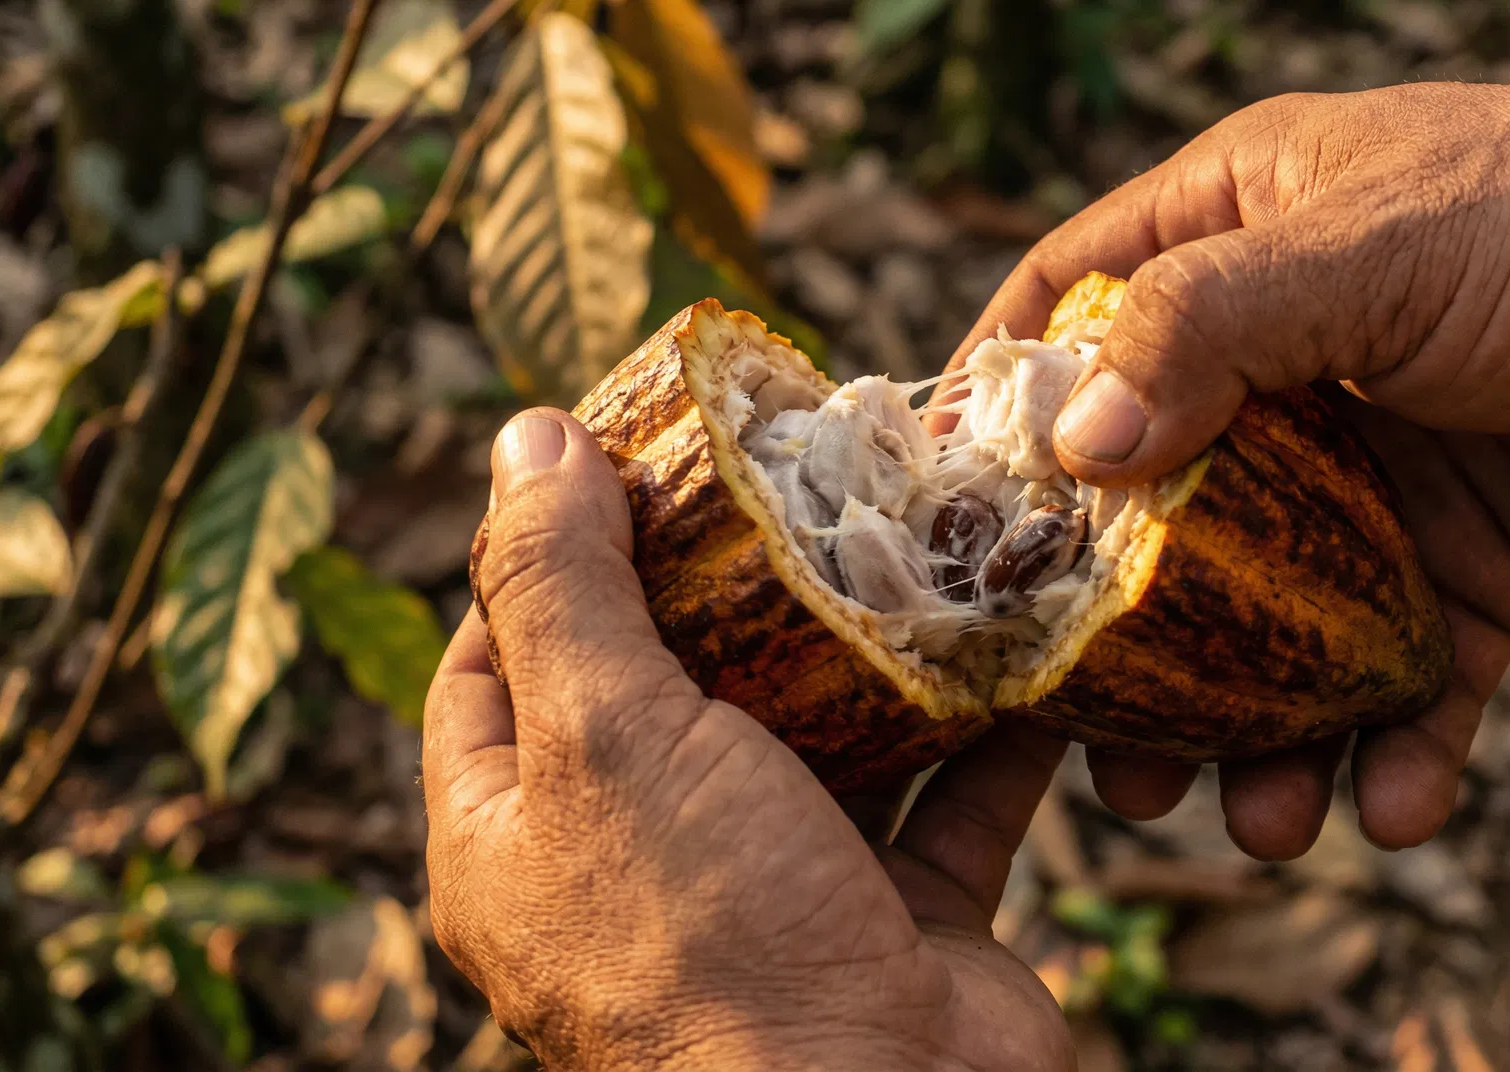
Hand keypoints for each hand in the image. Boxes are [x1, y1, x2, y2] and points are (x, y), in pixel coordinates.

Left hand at [424, 411, 1075, 1069]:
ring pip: (814, 739)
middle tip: (780, 471)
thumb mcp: (603, 736)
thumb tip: (524, 438)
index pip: (493, 670)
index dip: (540, 558)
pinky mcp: (895, 919)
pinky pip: (939, 801)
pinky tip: (1016, 631)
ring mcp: (772, 898)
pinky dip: (981, 726)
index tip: (617, 461)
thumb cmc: (709, 942)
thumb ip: (560, 586)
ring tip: (907, 526)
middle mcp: (638, 872)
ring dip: (865, 646)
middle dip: (726, 581)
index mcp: (522, 843)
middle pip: (666, 691)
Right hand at [947, 5, 1509, 856]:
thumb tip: (1075, 445)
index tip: (942, 515)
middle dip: (1118, 638)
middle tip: (1090, 735)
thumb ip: (1211, 328)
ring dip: (1252, 738)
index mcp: (1233, 250)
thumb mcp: (1372, 243)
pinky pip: (1405, 687)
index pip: (1066, 315)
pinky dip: (1394, 756)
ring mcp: (1368, 489)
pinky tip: (1393, 805)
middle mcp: (1281, 378)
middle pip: (1147, 516)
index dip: (998, 406)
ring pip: (1265, 631)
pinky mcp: (1464, 576)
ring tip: (1252, 818)